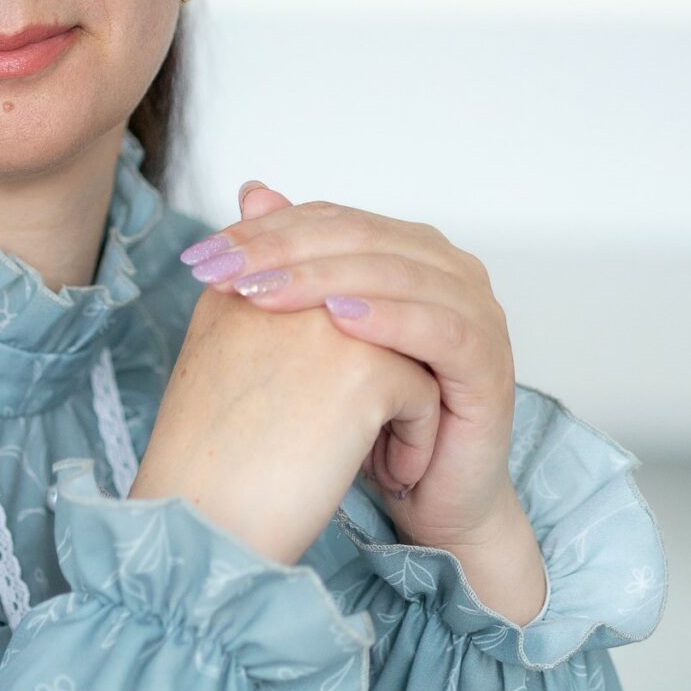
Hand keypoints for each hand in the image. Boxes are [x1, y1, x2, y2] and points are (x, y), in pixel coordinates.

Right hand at [130, 270, 443, 569]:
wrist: (202, 534)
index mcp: (236, 284)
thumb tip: (331, 318)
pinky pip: (424, 390)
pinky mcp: (365, 370)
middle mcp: (280, 286)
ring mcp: (323, 323)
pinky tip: (387, 477)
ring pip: (404, 345)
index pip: (321, 283)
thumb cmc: (206, 475)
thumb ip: (267, 328)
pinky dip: (415, 440)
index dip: (345, 343)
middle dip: (380, 366)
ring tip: (376, 451)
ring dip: (401, 400)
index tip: (329, 404)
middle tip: (364, 427)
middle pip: (368, 307)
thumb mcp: (224, 375)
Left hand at [179, 180, 524, 558]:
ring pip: (396, 276)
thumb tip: (252, 190)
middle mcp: (448, 271)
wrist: (428, 500)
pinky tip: (339, 321)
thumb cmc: (369, 421)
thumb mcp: (314, 341)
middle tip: (221, 272)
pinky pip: (440, 329)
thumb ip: (291, 266)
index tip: (200, 256)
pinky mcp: (490, 362)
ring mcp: (478, 311)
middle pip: (361, 239)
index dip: (263, 232)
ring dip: (325, 279)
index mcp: (409, 252)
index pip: (331, 221)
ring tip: (263, 293)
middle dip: (282, 252)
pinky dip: (390, 319)